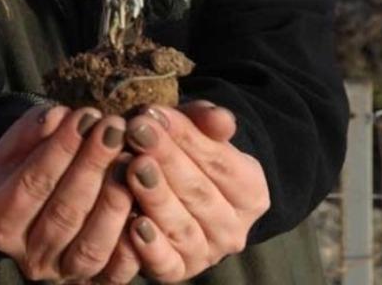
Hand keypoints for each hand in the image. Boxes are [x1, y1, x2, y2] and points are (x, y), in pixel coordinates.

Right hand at [0, 105, 135, 281]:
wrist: (34, 203)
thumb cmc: (26, 166)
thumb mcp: (17, 145)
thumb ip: (33, 130)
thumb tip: (59, 117)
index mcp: (0, 220)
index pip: (31, 184)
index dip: (60, 149)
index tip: (86, 116)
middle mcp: (29, 256)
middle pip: (63, 214)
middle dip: (92, 166)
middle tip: (115, 129)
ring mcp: (63, 273)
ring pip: (92, 247)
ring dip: (114, 201)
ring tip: (131, 161)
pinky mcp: (96, 283)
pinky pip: (118, 271)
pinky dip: (135, 241)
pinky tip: (144, 203)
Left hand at [120, 102, 269, 281]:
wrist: (175, 188)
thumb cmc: (185, 152)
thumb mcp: (198, 130)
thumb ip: (208, 121)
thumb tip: (218, 118)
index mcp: (250, 192)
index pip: (220, 162)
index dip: (186, 137)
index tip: (152, 113)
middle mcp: (233, 229)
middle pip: (199, 192)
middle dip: (165, 159)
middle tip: (136, 132)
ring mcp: (206, 254)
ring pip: (181, 227)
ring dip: (155, 196)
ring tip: (131, 167)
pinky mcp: (178, 272)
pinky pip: (166, 264)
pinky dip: (150, 246)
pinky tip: (132, 223)